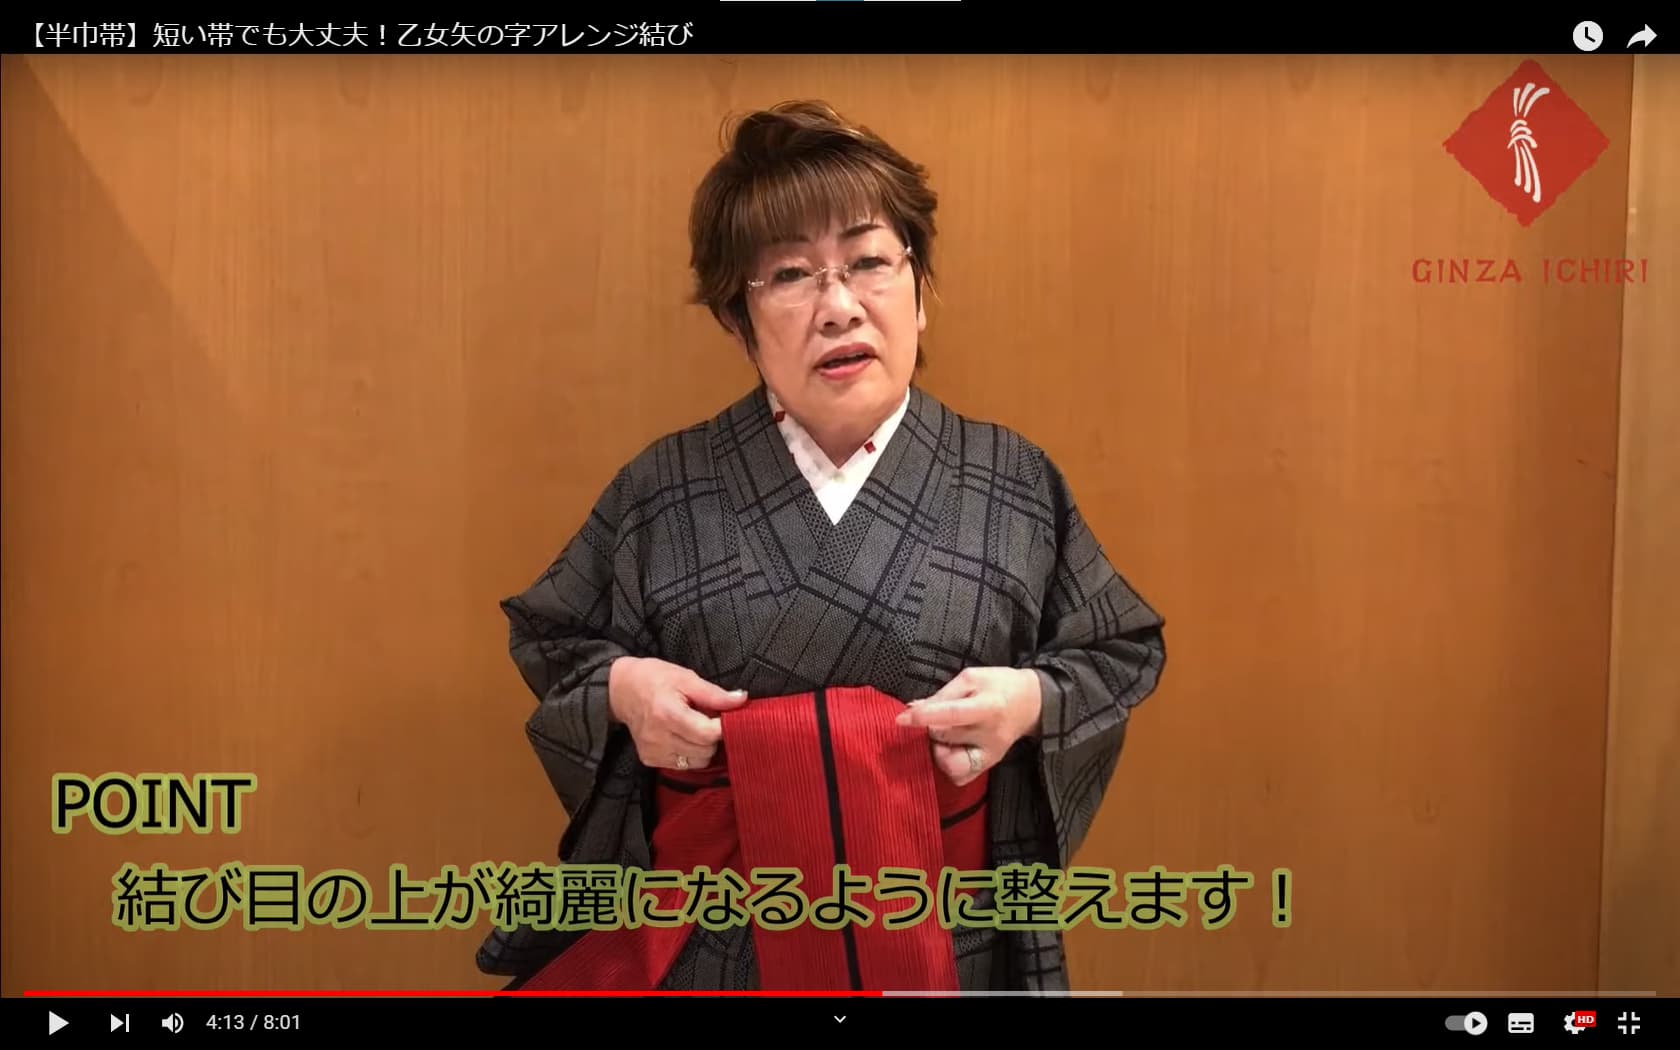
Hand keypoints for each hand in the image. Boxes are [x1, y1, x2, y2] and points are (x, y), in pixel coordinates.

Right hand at [607, 656, 747, 770]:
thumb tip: (742, 700)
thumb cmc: (655, 679)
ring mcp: (652, 751)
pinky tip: (682, 736)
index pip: (708, 734)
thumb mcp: (686, 678)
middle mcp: (658, 737)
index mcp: (667, 713)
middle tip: (707, 719)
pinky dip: (689, 753)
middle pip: (705, 751)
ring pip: (697, 762)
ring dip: (703, 747)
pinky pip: (683, 765)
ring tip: (695, 727)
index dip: (723, 726)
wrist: (621, 690)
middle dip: (713, 736)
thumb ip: (714, 694)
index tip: (725, 716)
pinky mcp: (649, 760)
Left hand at [895, 667, 1042, 785]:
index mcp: (988, 707)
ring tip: (945, 734)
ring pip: (949, 762)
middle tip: (933, 717)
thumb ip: (943, 694)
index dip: (924, 717)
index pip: (952, 715)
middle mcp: (990, 735)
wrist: (1031, 704)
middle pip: (945, 738)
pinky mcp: (988, 766)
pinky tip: (952, 749)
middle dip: (930, 728)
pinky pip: (959, 777)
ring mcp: (990, 755)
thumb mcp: (972, 678)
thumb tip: (913, 708)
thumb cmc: (999, 685)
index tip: (901, 719)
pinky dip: (949, 765)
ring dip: (938, 748)